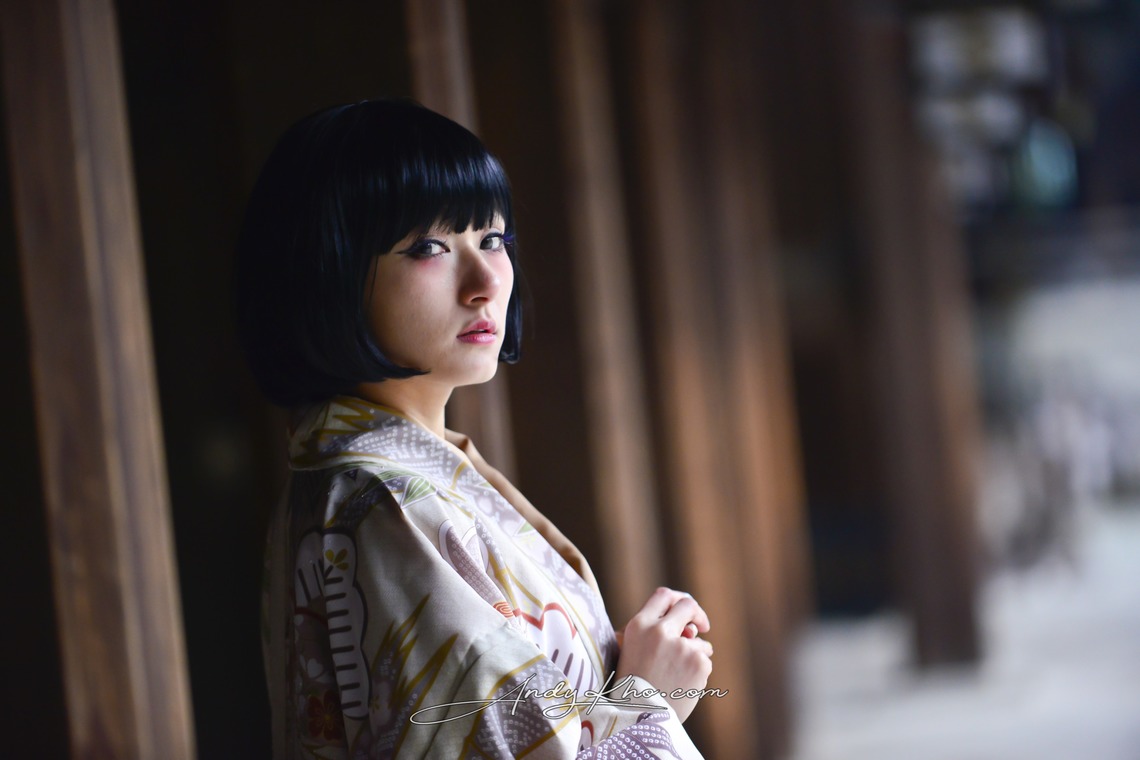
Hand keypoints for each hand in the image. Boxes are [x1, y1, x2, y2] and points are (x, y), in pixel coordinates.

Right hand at [614, 587, 713, 722]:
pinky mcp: (698, 662)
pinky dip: (698, 671)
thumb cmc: (635, 686)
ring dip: (695, 653)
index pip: (663, 595)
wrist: (639, 718)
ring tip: (676, 677)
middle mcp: (659, 631)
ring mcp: (680, 646)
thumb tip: (693, 627)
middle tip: (703, 626)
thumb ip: (659, 633)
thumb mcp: (635, 651)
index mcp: (639, 625)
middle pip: (687, 606)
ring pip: (700, 641)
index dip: (678, 599)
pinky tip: (683, 685)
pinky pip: (705, 659)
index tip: (685, 609)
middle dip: (698, 614)